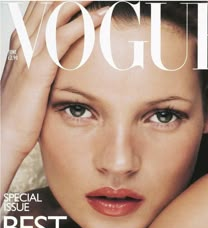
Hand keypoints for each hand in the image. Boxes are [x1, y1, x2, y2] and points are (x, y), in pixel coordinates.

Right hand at [1, 1, 106, 196]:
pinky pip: (62, 39)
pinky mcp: (38, 71)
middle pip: (47, 3)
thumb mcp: (29, 84)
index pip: (41, 9)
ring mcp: (29, 55)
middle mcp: (23, 44)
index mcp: (21, 46)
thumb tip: (55, 64)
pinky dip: (82, 24)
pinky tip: (98, 17)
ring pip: (55, 13)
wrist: (3, 136)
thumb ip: (39, 69)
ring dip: (79, 1)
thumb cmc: (17, 114)